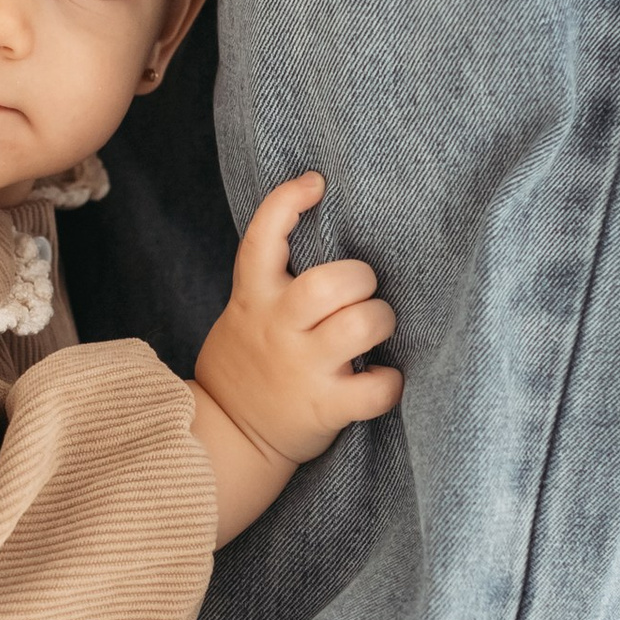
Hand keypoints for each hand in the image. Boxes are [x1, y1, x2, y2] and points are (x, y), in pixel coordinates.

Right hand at [194, 174, 401, 471]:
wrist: (228, 435)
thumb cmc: (249, 362)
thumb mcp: (245, 312)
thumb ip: (275, 281)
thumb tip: (326, 229)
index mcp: (254, 298)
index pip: (262, 237)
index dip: (288, 202)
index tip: (316, 183)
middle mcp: (277, 329)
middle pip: (329, 284)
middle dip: (361, 279)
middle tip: (363, 292)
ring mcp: (302, 369)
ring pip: (360, 326)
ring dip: (381, 320)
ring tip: (376, 329)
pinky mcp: (325, 408)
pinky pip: (376, 389)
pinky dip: (391, 383)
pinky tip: (383, 380)